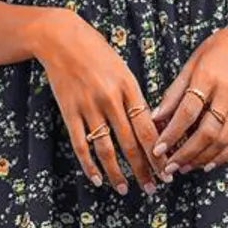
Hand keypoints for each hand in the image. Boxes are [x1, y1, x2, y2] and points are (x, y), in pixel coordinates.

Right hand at [30, 8, 170, 194]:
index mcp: (129, 87)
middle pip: (131, 143)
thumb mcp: (123, 70)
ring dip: (117, 173)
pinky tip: (97, 179)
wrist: (60, 38)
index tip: (167, 170)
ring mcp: (88, 107)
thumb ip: (134, 98)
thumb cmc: (97, 52)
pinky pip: (81, 144)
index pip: (148, 129)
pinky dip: (89, 164)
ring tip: (125, 189)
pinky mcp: (68, 111)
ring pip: (106, 148)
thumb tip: (150, 128)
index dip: (158, 153)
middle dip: (144, 169)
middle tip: (153, 188)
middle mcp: (110, 99)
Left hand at [150, 21, 227, 174]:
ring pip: (222, 140)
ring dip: (201, 158)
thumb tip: (155, 118)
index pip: (188, 112)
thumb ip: (174, 91)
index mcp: (209, 76)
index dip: (172, 134)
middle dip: (185, 154)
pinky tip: (206, 165)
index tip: (157, 150)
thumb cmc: (219, 49)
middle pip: (207, 131)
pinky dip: (221, 156)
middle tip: (168, 167)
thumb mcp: (192, 63)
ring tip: (183, 168)